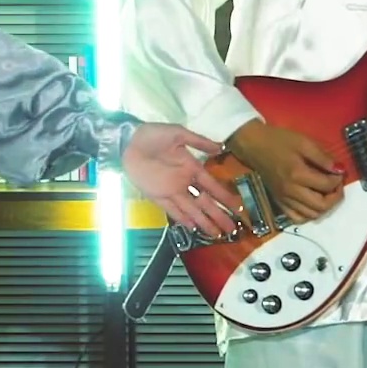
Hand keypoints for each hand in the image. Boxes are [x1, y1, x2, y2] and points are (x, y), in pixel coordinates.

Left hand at [122, 122, 241, 237]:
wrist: (128, 140)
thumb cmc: (153, 135)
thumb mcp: (179, 134)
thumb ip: (200, 142)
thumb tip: (221, 147)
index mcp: (191, 167)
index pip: (212, 186)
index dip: (225, 196)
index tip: (238, 207)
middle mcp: (184, 182)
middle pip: (205, 202)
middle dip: (218, 215)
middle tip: (232, 228)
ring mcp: (171, 190)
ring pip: (191, 209)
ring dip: (204, 221)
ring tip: (217, 234)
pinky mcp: (156, 196)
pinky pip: (172, 209)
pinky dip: (182, 218)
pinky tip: (193, 227)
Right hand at [225, 119, 345, 223]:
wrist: (254, 146)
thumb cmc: (279, 141)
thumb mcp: (304, 142)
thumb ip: (323, 157)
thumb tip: (340, 170)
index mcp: (297, 174)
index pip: (327, 186)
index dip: (338, 179)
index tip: (339, 171)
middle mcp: (291, 191)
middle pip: (322, 206)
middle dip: (335, 197)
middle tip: (336, 185)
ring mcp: (284, 199)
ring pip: (312, 215)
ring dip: (324, 206)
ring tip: (326, 193)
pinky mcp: (279, 203)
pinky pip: (297, 218)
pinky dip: (309, 214)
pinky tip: (312, 202)